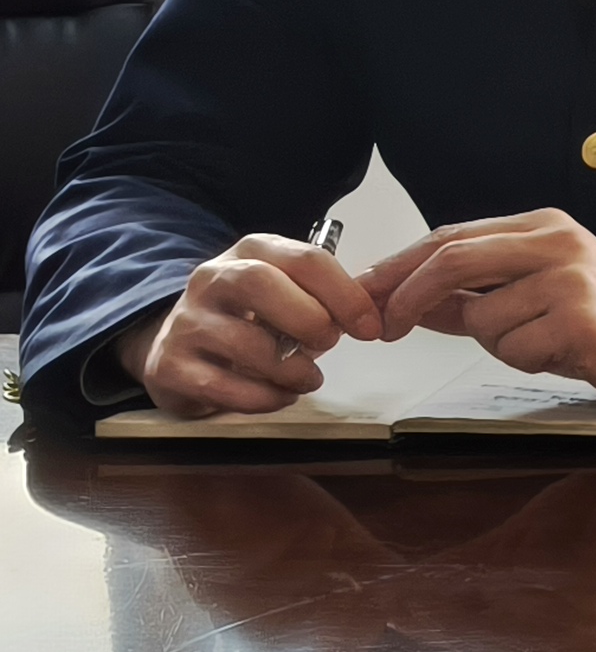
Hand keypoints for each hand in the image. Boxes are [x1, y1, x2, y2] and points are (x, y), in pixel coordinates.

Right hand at [130, 234, 384, 417]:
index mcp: (251, 253)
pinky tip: (279, 396)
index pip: (305, 258)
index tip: (369, 326)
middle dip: (306, 317)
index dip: (345, 294)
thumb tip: (371, 319)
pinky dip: (261, 397)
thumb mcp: (287, 296)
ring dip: (288, 368)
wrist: (178, 346)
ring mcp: (185, 322)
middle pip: (259, 282)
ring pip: (242, 341)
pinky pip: (220, 386)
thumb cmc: (248, 320)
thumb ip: (326, 301)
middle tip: (330, 342)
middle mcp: (211, 279)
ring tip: (308, 379)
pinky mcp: (168, 366)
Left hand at [361, 210, 595, 408]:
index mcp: (543, 226)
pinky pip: (514, 348)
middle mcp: (557, 242)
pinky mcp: (582, 320)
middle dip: (407, 297)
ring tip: (542, 344)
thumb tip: (403, 301)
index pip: (450, 237)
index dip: (397, 267)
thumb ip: (472, 294)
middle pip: (452, 258)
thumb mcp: (534, 296)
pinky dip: (527, 361)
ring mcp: (571, 278)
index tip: (363, 296)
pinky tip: (564, 355)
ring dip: (497, 344)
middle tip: (385, 330)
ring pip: (482, 317)